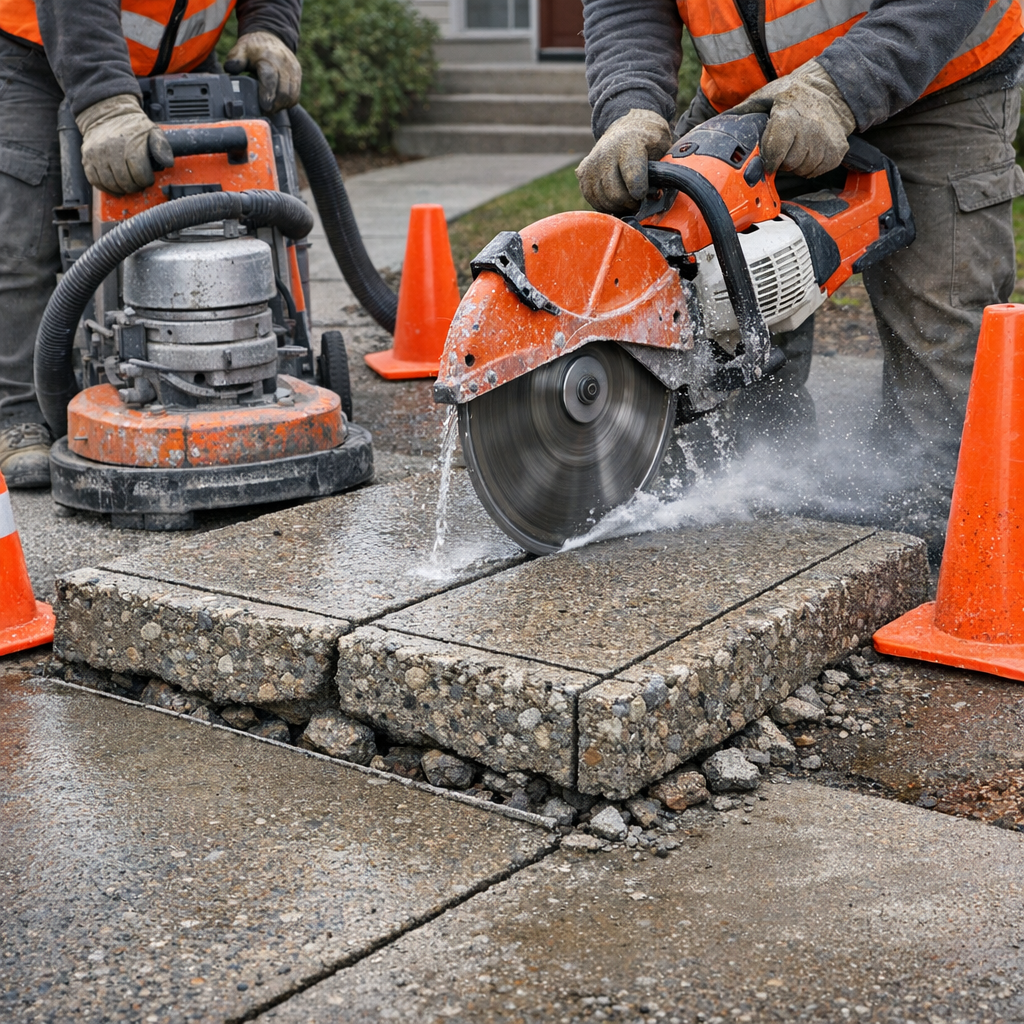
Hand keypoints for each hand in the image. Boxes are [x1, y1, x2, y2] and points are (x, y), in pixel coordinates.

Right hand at [75, 94, 173, 195]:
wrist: (107, 113)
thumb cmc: (132, 126)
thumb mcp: (153, 132)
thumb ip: (162, 148)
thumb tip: (168, 163)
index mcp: (129, 146)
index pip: (140, 176)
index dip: (146, 181)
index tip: (147, 178)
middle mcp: (111, 150)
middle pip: (125, 182)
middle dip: (135, 186)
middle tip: (137, 183)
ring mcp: (96, 155)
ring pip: (110, 184)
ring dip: (121, 189)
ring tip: (127, 184)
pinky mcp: (87, 158)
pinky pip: (95, 181)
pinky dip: (106, 188)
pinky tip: (114, 185)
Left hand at [224, 31, 301, 112]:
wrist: (270, 36)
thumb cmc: (253, 48)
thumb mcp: (240, 50)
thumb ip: (235, 60)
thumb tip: (230, 69)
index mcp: (268, 57)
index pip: (270, 78)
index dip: (268, 94)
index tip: (264, 107)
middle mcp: (283, 62)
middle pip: (283, 92)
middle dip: (275, 105)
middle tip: (265, 110)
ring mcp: (293, 69)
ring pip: (291, 96)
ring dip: (282, 105)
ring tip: (271, 108)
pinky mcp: (298, 74)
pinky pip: (296, 94)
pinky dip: (288, 102)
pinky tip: (279, 103)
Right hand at [576, 108, 672, 213]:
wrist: (627, 127)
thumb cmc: (647, 140)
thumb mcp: (663, 146)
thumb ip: (662, 167)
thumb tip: (659, 193)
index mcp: (629, 144)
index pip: (633, 178)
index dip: (641, 191)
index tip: (645, 194)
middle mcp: (606, 153)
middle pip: (616, 194)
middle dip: (630, 203)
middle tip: (638, 201)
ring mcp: (592, 164)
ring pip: (604, 200)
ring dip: (618, 206)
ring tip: (628, 198)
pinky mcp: (583, 173)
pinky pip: (593, 199)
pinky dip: (605, 204)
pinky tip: (615, 198)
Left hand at [729, 60, 855, 177]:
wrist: (832, 89)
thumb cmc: (793, 94)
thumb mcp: (765, 97)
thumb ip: (742, 113)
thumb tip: (712, 127)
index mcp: (789, 118)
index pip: (774, 154)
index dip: (768, 159)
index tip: (767, 156)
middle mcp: (810, 131)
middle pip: (788, 165)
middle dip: (783, 159)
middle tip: (785, 144)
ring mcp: (826, 143)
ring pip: (802, 170)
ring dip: (796, 163)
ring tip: (798, 144)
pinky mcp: (837, 152)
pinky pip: (816, 171)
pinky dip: (811, 164)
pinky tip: (810, 148)